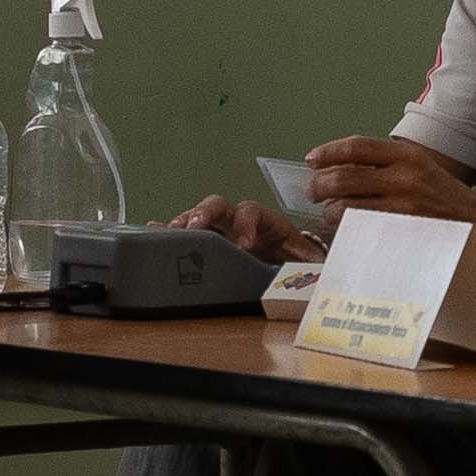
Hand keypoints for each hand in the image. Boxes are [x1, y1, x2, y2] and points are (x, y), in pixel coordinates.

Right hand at [172, 194, 318, 264]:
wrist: (298, 269)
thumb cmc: (302, 262)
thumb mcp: (312, 261)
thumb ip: (314, 262)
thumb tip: (321, 268)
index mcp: (267, 223)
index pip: (253, 212)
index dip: (246, 224)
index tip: (243, 244)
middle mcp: (242, 223)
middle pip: (220, 207)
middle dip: (205, 213)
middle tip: (195, 227)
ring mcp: (224, 232)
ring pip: (201, 218)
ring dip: (185, 222)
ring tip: (170, 232)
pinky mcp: (212, 245)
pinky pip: (188, 234)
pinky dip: (170, 232)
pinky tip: (155, 230)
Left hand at [305, 135, 475, 223]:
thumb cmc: (442, 196)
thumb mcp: (417, 166)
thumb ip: (382, 164)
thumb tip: (336, 166)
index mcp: (406, 154)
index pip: (356, 146)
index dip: (328, 152)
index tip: (312, 160)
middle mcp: (404, 176)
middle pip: (343, 177)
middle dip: (319, 186)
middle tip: (313, 192)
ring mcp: (403, 206)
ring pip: (345, 207)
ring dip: (327, 212)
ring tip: (327, 213)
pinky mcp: (401, 231)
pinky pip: (360, 229)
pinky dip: (345, 229)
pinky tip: (344, 229)